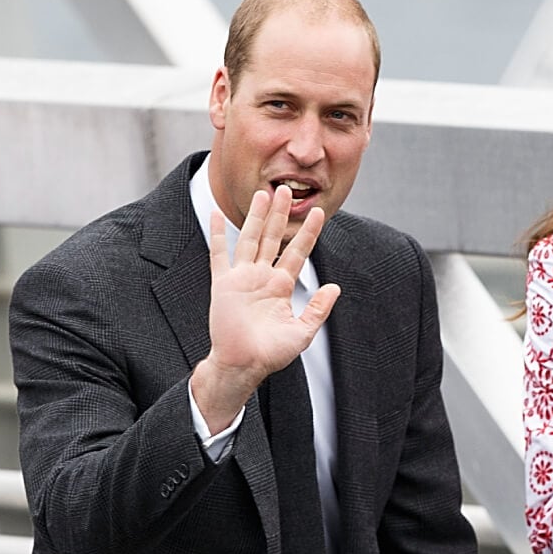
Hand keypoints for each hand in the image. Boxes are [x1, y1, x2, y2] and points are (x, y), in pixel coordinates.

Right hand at [191, 185, 339, 431]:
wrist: (243, 365)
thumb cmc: (271, 354)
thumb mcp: (303, 332)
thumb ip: (318, 309)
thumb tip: (335, 288)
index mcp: (281, 286)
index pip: (298, 252)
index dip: (307, 232)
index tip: (318, 212)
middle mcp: (262, 277)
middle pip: (273, 237)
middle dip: (280, 214)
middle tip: (286, 189)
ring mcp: (242, 278)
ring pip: (250, 239)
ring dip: (256, 216)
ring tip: (263, 192)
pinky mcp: (223, 283)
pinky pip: (219, 254)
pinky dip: (218, 234)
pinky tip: (217, 213)